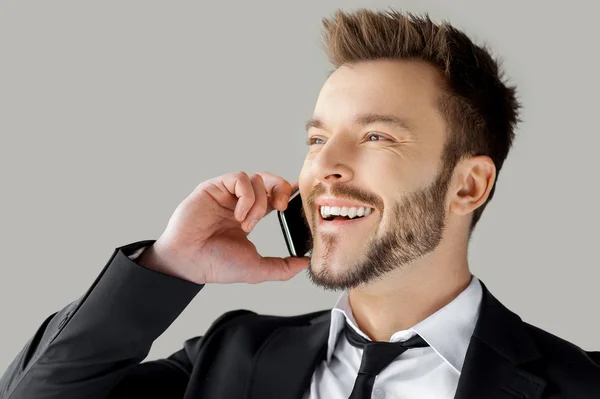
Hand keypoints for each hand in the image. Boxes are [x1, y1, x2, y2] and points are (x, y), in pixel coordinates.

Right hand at [138, 171, 309, 283]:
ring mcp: (227, 193)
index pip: (275, 196)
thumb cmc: (216, 264)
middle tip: (281, 207)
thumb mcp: (257, 268)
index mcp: (251, 215)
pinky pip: (240, 178)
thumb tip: (306, 264)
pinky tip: (238, 215)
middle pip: (269, 180)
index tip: (299, 202)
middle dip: (281, 190)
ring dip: (259, 203)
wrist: (190, 261)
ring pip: (257, 179)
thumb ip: (283, 267)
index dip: (288, 194)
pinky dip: (246, 196)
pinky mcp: (214, 186)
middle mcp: (239, 201)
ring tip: (247, 224)